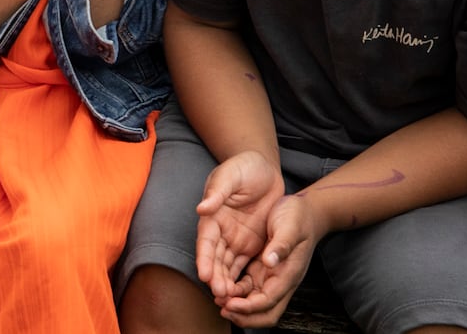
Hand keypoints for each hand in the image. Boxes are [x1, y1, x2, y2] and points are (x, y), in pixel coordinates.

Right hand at [195, 150, 284, 300]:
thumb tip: (202, 208)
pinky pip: (244, 264)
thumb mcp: (230, 176)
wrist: (264, 168)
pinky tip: (243, 294)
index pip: (206, 241)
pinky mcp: (251, 243)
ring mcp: (236, 238)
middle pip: (216, 258)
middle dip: (216, 276)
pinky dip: (241, 278)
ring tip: (229, 300)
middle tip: (220, 294)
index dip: (204, 258)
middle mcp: (221, 231)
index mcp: (212, 215)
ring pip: (228, 265)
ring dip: (227, 281)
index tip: (204, 275)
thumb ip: (218, 192)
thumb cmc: (243, 168)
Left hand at [216, 193, 321, 327]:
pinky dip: (236, 291)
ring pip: (254, 301)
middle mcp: (280, 279)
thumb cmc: (298, 217)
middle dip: (243, 315)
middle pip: (264, 311)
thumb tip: (269, 261)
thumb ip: (281, 245)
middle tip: (222, 308)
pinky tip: (222, 285)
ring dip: (237, 304)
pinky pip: (248, 287)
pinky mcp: (262, 269)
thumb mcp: (289, 226)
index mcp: (288, 273)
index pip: (268, 300)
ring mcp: (271, 276)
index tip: (229, 303)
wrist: (305, 210)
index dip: (249, 306)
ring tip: (217, 298)